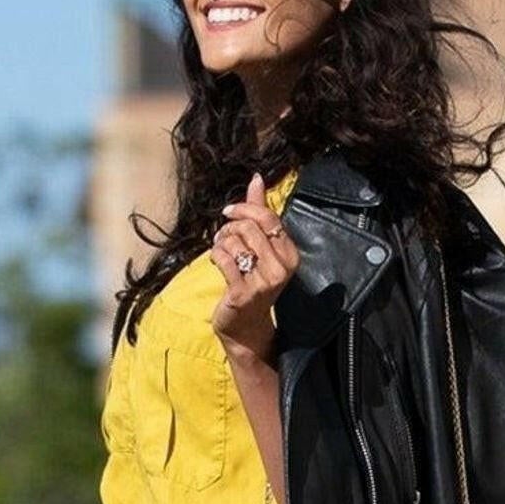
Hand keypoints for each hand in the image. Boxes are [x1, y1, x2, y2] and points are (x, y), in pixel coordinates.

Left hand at [208, 170, 294, 363]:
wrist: (245, 326)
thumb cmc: (252, 281)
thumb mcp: (261, 246)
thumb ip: (259, 211)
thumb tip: (257, 178)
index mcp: (290, 254)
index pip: (268, 217)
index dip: (245, 208)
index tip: (229, 211)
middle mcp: (281, 268)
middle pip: (248, 227)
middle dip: (229, 228)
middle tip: (223, 238)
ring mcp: (263, 282)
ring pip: (234, 241)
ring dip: (220, 243)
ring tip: (220, 252)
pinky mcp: (243, 293)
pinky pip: (223, 258)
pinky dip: (214, 256)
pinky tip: (216, 263)